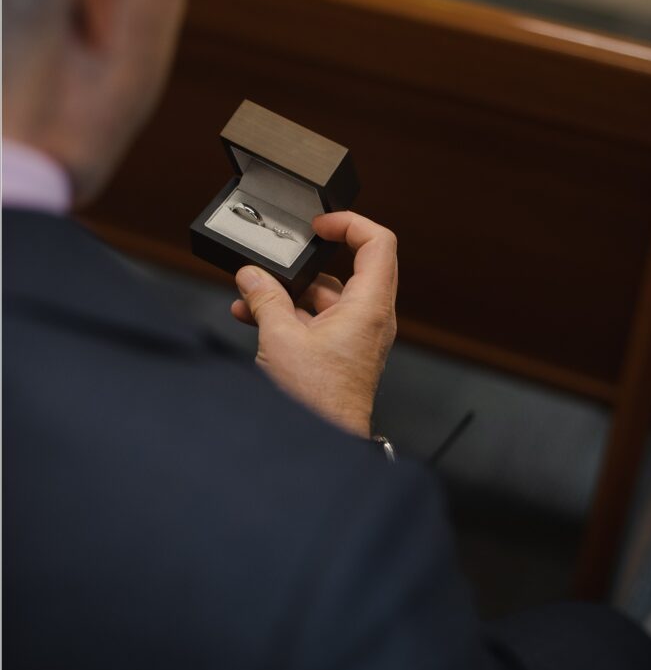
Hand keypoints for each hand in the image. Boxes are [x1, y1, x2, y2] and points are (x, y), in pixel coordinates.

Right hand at [231, 212, 397, 436]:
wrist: (324, 445)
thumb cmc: (318, 402)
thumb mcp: (280, 339)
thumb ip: (265, 300)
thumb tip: (252, 276)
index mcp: (368, 307)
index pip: (379, 243)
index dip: (350, 223)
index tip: (319, 225)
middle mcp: (370, 319)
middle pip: (350, 267)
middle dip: (308, 262)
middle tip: (281, 257)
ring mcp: (357, 336)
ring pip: (327, 296)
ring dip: (291, 292)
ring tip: (252, 295)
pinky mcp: (341, 353)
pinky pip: (319, 319)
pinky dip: (292, 314)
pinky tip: (254, 317)